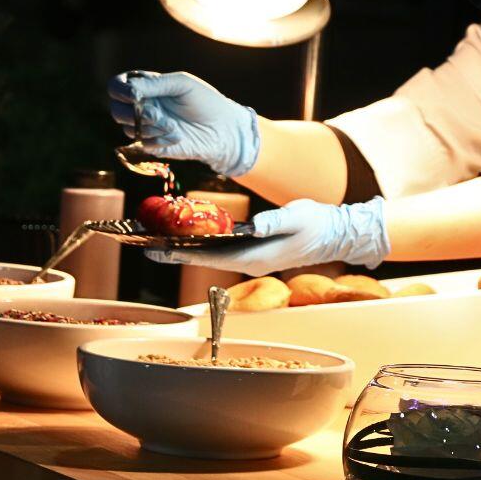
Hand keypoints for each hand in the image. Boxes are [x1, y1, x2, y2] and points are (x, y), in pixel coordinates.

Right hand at [108, 71, 259, 177]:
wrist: (223, 130)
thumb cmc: (205, 102)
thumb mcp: (181, 84)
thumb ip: (154, 84)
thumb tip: (130, 91)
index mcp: (147, 87)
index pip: (117, 86)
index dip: (119, 91)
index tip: (134, 95)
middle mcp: (142, 106)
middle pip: (116, 109)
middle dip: (133, 112)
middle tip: (157, 114)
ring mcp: (146, 127)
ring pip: (128, 128)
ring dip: (150, 127)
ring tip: (174, 125)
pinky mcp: (153, 145)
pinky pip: (142, 143)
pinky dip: (159, 139)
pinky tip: (177, 137)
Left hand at [146, 197, 389, 276]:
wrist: (337, 233)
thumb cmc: (318, 222)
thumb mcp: (297, 216)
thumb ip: (275, 222)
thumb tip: (254, 226)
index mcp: (257, 257)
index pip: (210, 258)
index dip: (181, 254)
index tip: (155, 250)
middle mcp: (250, 263)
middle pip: (204, 259)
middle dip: (173, 252)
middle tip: (142, 244)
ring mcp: (252, 259)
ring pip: (210, 256)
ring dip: (184, 248)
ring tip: (156, 239)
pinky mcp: (254, 251)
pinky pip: (221, 250)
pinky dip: (201, 244)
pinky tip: (186, 235)